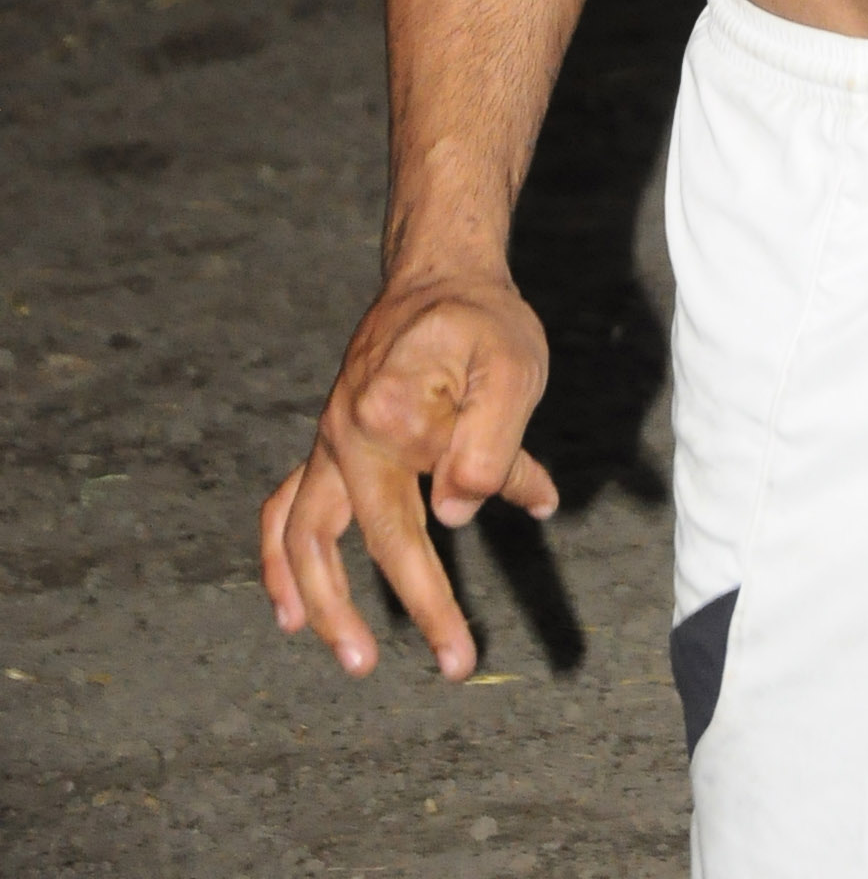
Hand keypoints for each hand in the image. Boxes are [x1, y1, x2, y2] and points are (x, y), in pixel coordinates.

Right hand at [260, 274, 556, 680]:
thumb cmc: (482, 321)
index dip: (447, 579)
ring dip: (321, 601)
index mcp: (388, 413)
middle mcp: (344, 433)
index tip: (480, 617)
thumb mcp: (512, 367)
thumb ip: (492, 444)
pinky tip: (291, 608)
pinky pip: (286, 510)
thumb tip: (460, 514)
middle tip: (446, 666)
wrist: (438, 275)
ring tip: (351, 656)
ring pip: (301, 535)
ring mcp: (328, 441)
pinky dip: (282, 562)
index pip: (421, 515)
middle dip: (395, 610)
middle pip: (358, 541)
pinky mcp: (328, 446)